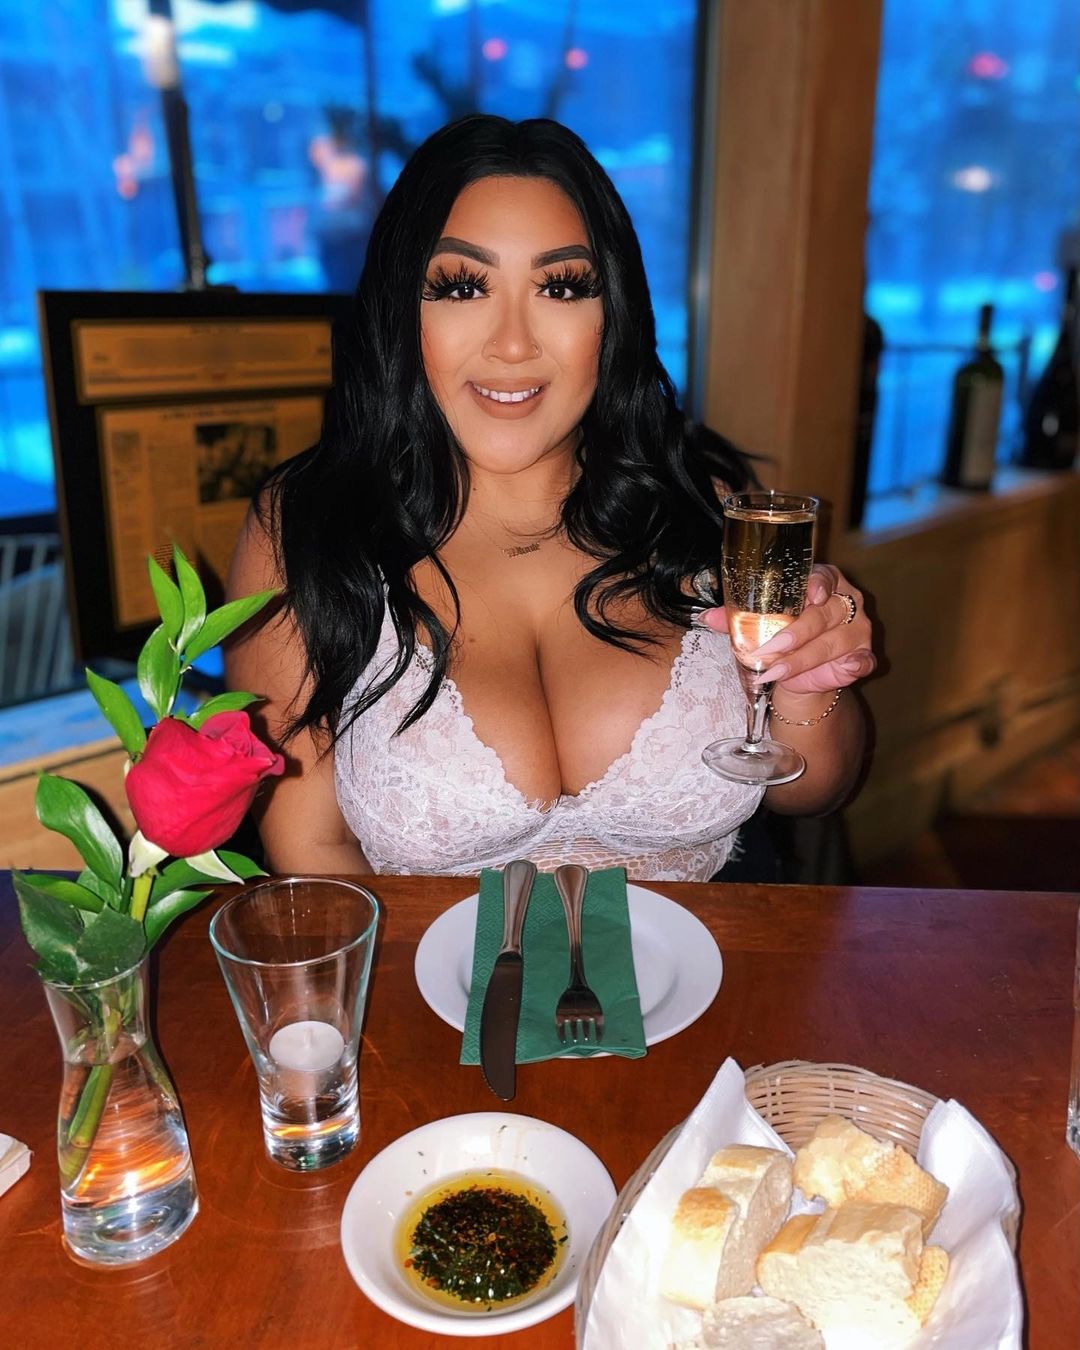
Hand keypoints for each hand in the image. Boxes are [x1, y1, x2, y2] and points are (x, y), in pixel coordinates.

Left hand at [698, 564, 875, 694]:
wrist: (800, 674)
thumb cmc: (783, 637)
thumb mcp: (761, 625)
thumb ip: (737, 619)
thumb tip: (707, 617)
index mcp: (824, 581)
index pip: (823, 577)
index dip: (817, 585)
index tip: (809, 595)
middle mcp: (846, 601)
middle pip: (824, 615)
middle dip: (795, 634)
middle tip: (770, 648)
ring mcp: (858, 628)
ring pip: (834, 642)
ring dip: (803, 659)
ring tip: (775, 672)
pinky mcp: (863, 656)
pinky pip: (863, 661)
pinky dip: (854, 666)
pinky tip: (843, 670)